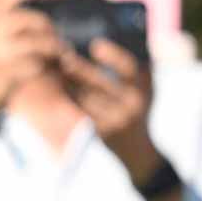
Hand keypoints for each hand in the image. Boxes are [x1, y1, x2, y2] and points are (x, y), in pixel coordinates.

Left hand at [59, 39, 160, 180]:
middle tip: (62, 55)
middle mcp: (132, 107)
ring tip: (56, 68)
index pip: (130, 70)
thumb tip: (103, 44)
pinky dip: (69, 96)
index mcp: (145, 92)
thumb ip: (135, 70)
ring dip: (68, 81)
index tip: (95, 45)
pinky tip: (60, 85)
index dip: (113, 56)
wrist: (139, 156)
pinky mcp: (101, 133)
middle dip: (78, 68)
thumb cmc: (137, 114)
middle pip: (98, 82)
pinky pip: (80, 109)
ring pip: (84, 95)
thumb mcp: (145, 92)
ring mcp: (116, 122)